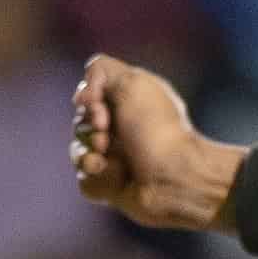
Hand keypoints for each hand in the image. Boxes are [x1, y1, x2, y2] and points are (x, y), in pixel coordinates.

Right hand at [70, 55, 245, 232]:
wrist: (178, 179)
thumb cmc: (158, 131)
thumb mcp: (133, 82)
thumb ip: (101, 69)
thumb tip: (84, 94)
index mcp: (131, 106)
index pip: (88, 97)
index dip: (88, 101)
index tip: (99, 107)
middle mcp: (125, 132)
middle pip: (80, 124)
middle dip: (87, 129)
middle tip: (105, 136)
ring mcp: (120, 161)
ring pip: (79, 153)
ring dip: (88, 155)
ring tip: (109, 161)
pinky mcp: (116, 189)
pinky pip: (88, 183)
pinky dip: (99, 180)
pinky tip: (118, 180)